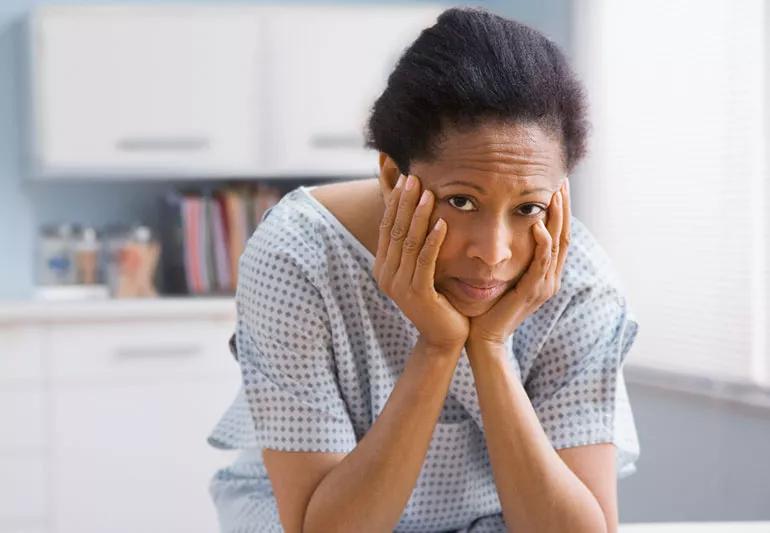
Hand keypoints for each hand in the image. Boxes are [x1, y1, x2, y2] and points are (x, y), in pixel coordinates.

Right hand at [373, 174, 469, 352]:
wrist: (444, 338)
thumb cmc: (438, 301)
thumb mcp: (422, 270)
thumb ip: (416, 247)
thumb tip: (417, 214)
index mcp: (384, 267)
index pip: (388, 227)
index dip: (396, 202)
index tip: (406, 178)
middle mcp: (386, 275)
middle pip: (395, 230)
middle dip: (405, 202)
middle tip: (413, 177)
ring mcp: (399, 286)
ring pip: (409, 242)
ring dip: (419, 216)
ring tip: (428, 193)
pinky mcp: (417, 294)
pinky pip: (425, 261)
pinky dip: (433, 240)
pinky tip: (442, 222)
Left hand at [466, 177, 570, 349]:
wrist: (482, 338)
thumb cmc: (486, 306)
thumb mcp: (501, 275)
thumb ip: (507, 255)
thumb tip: (500, 227)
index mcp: (544, 273)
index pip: (558, 233)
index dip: (559, 209)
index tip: (556, 183)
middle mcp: (550, 278)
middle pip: (564, 235)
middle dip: (564, 207)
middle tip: (562, 180)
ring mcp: (544, 286)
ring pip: (557, 245)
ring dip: (557, 218)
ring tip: (555, 194)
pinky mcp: (532, 293)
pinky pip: (541, 265)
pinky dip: (542, 245)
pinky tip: (538, 226)